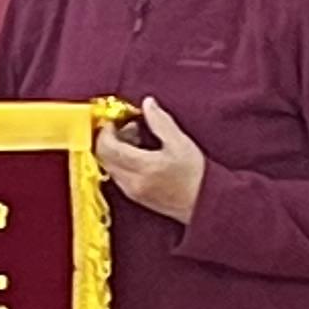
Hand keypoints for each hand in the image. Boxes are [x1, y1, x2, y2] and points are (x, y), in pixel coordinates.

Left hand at [92, 97, 206, 224]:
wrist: (205, 204)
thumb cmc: (195, 175)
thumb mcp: (180, 142)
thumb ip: (160, 121)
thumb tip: (147, 104)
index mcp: (142, 167)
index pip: (107, 147)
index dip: (106, 130)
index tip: (117, 119)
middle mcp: (131, 182)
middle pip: (103, 156)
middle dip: (110, 137)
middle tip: (129, 127)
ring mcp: (131, 191)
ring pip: (109, 165)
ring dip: (116, 149)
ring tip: (137, 139)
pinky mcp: (134, 196)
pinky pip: (117, 174)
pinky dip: (121, 160)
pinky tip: (139, 154)